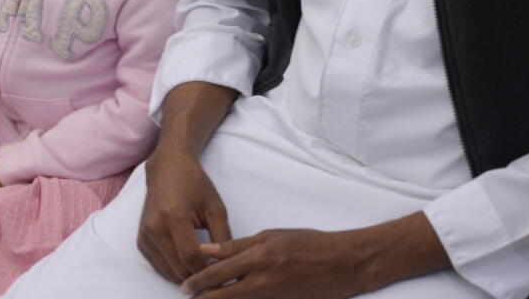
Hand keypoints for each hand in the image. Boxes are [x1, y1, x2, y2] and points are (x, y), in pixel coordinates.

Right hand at [137, 147, 231, 283]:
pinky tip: (187, 262)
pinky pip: (159, 267)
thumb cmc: (194, 184)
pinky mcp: (141, 241)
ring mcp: (145, 235)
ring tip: (202, 267)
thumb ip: (223, 237)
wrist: (167, 169)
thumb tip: (227, 265)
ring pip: (168, 272)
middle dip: (198, 275)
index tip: (221, 272)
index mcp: (174, 216)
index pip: (191, 257)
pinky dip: (174, 270)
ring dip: (186, 275)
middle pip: (179, 269)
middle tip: (214, 271)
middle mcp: (155, 227)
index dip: (208, 270)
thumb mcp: (216, 208)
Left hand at [180, 229, 368, 298]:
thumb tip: (207, 250)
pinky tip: (233, 298)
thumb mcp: (271, 236)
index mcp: (259, 258)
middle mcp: (263, 281)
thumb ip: (237, 246)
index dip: (198, 282)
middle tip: (189, 297)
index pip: (219, 273)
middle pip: (223, 296)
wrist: (343, 264)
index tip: (185, 286)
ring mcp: (273, 297)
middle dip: (204, 298)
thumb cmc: (308, 242)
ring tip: (207, 298)